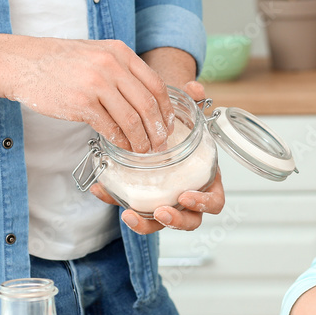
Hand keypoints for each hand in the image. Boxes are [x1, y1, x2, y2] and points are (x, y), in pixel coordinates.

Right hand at [8, 37, 174, 152]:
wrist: (22, 62)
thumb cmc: (59, 61)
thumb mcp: (96, 53)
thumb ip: (121, 69)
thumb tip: (145, 97)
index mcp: (119, 52)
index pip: (156, 84)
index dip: (166, 110)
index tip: (168, 125)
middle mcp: (111, 65)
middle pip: (147, 104)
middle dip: (158, 130)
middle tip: (160, 145)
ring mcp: (96, 84)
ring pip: (132, 120)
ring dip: (141, 141)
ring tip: (143, 151)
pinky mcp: (82, 103)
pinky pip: (110, 128)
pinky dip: (120, 142)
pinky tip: (123, 148)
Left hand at [88, 80, 222, 233]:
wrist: (156, 120)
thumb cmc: (177, 123)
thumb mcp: (186, 110)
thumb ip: (194, 101)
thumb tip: (196, 90)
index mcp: (205, 179)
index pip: (214, 201)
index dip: (204, 203)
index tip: (186, 196)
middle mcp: (187, 194)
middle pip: (190, 221)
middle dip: (176, 220)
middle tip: (160, 212)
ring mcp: (164, 199)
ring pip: (160, 223)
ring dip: (145, 223)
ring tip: (128, 214)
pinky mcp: (140, 197)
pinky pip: (131, 205)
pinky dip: (114, 199)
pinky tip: (101, 189)